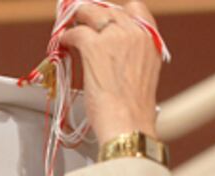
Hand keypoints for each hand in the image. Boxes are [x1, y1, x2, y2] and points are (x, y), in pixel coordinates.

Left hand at [59, 1, 161, 144]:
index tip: (103, 21)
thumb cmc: (134, 113)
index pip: (135, 8)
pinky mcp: (94, 46)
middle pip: (107, 8)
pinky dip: (65, 38)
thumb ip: (132, 57)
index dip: (115, 12)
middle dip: (91, 15)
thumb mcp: (143, 77)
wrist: (129, 126)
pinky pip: (74, 32)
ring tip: (68, 32)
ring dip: (76, 22)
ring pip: (88, 13)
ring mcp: (115, 37)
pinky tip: (63, 46)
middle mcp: (135, 33)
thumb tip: (112, 54)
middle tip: (80, 24)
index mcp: (151, 41)